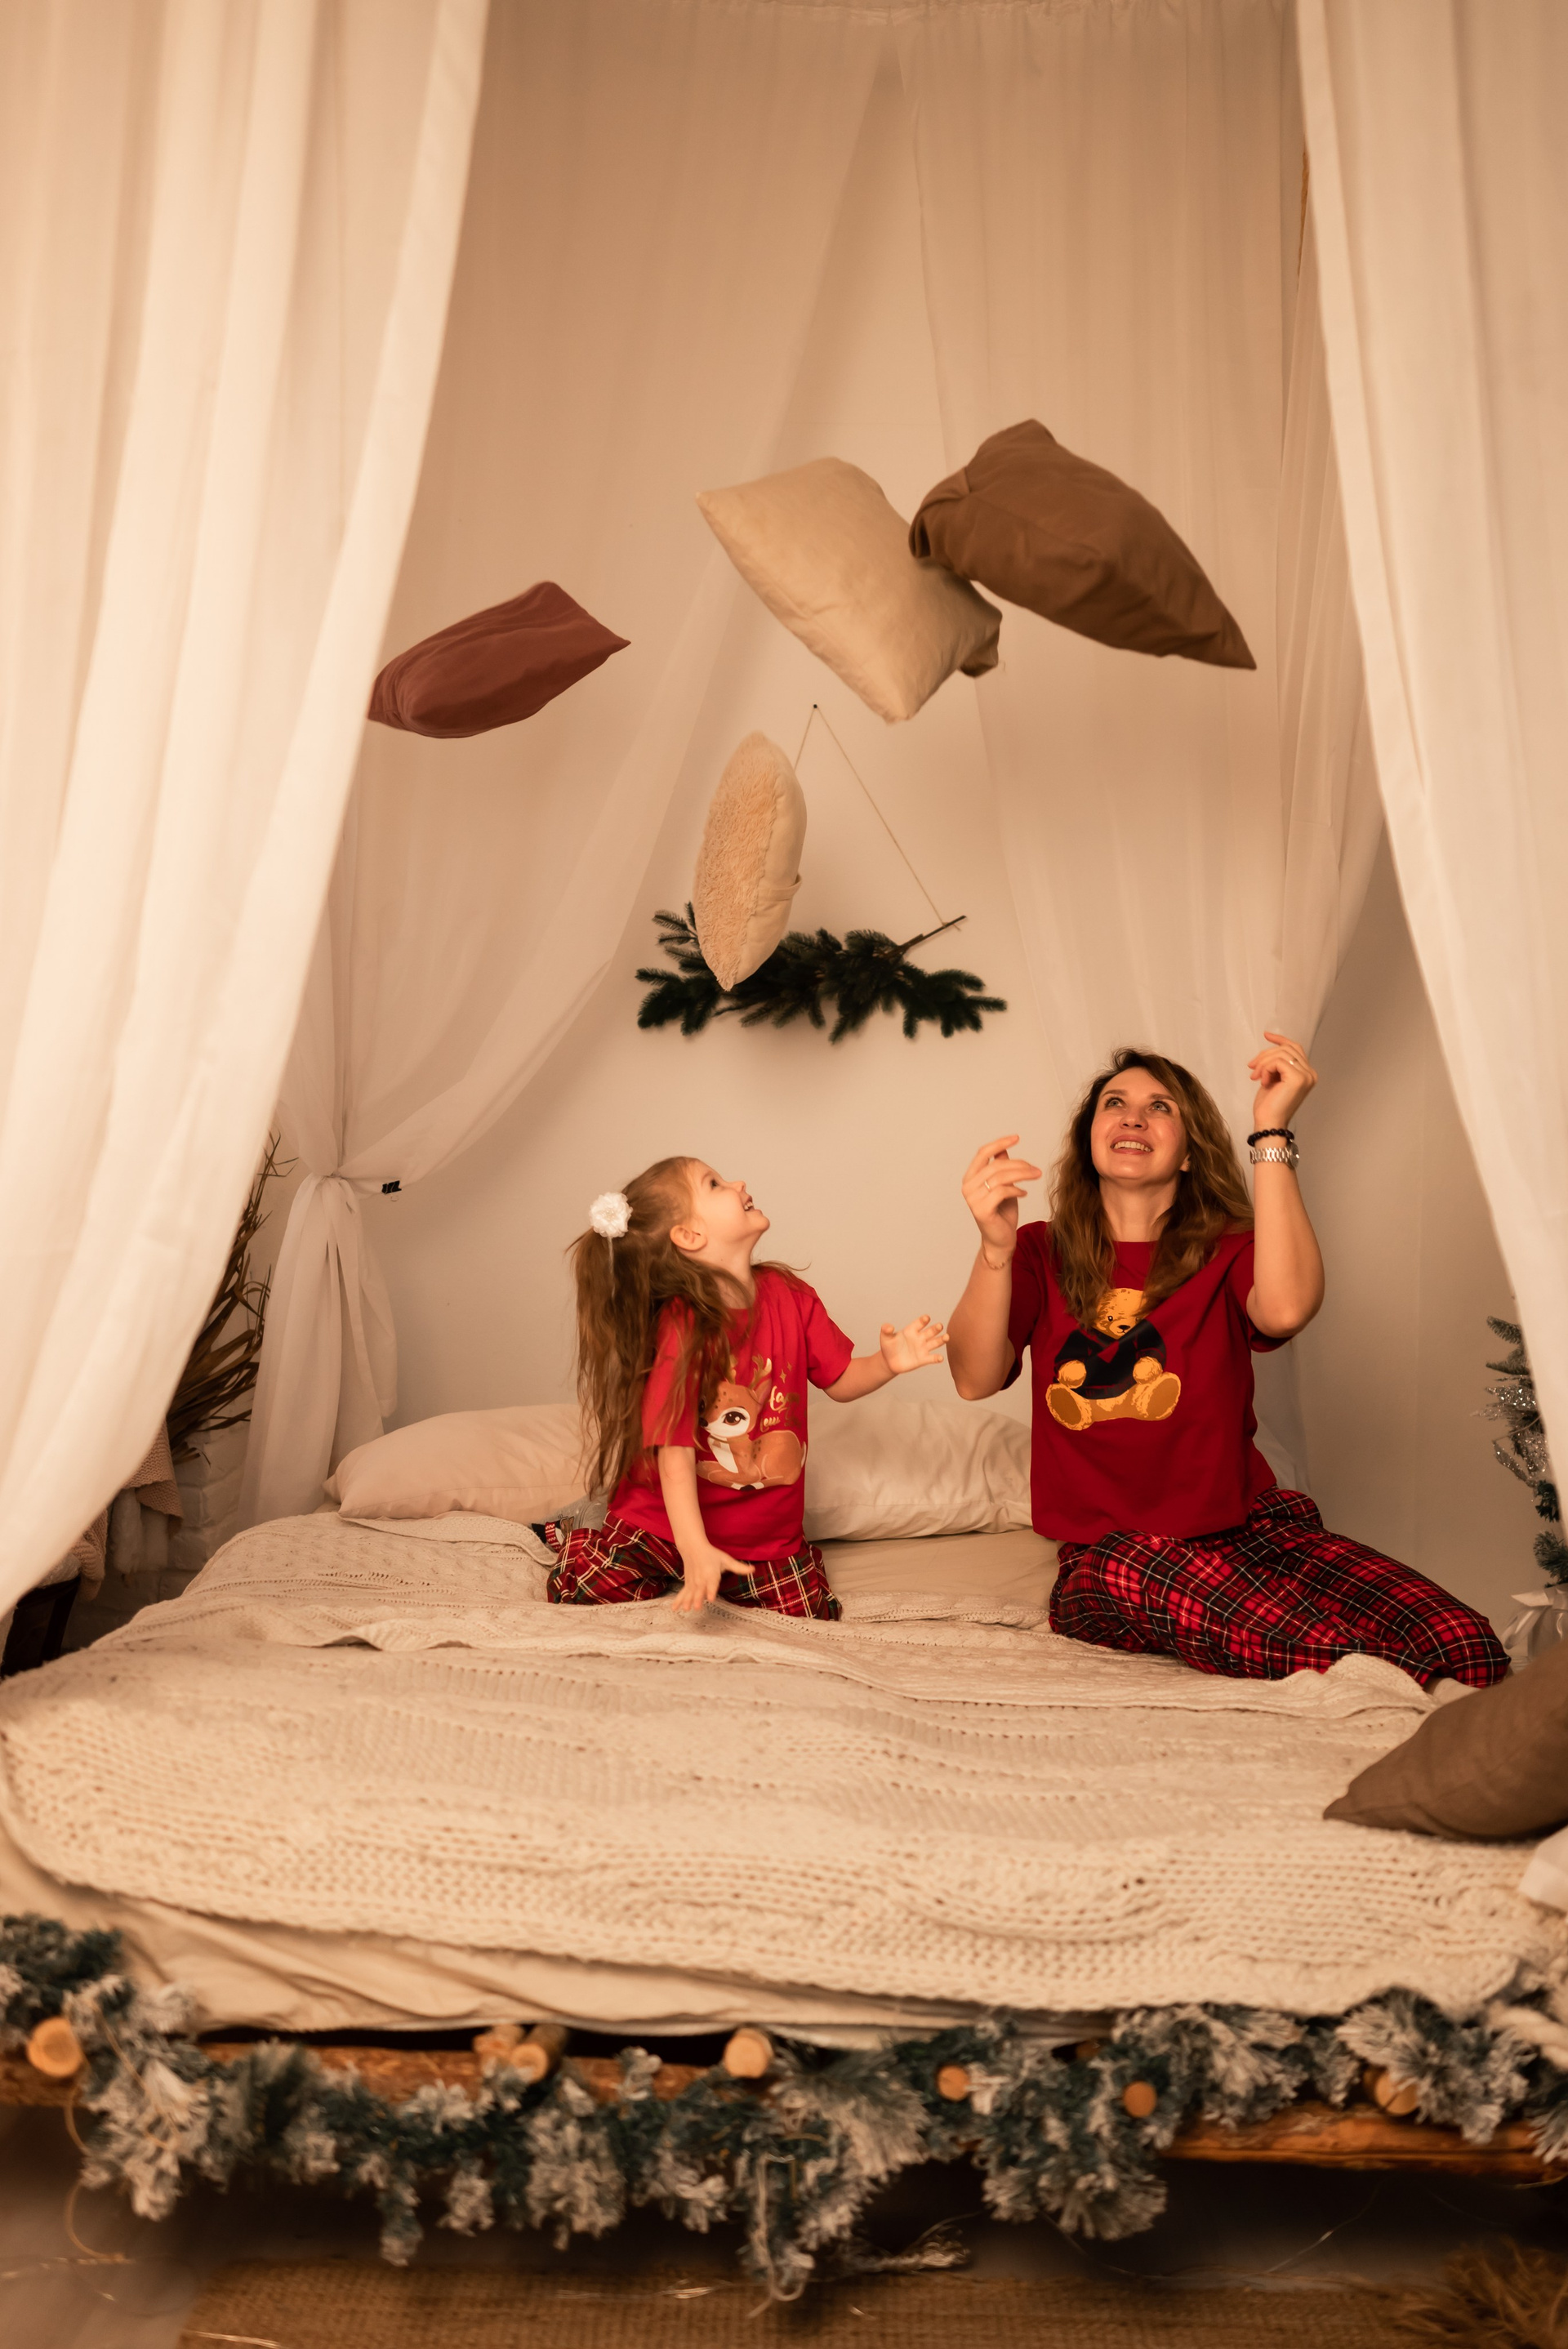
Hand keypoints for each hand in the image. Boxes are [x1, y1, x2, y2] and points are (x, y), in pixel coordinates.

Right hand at [671, 1544, 735, 1614]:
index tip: (710, 1598)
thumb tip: (753, 1570)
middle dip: (698, 1599)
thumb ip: (739, 1567)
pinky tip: (674, 1609)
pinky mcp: (687, 1584)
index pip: (712, 1583)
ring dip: (687, 1601)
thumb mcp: (726, 1560)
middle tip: (697, 1608)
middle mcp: (701, 1578)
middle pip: (699, 1590)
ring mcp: (692, 1582)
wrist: (693, 1547)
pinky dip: (678, 1600)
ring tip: (686, 1609)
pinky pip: (682, 1593)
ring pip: (690, 1592)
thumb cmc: (711, 1555)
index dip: (711, 1591)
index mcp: (711, 1573)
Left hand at [879, 1314, 948, 1375]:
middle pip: (930, 1331)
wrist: (889, 1361)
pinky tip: (940, 1358)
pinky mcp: (923, 1359)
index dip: (923, 1320)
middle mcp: (920, 1338)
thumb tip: (888, 1327)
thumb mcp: (885, 1337)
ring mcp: (922, 1348)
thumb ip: (886, 1330)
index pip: (919, 1323)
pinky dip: (936, 1358)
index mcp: (911, 1330)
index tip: (926, 1318)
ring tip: (947, 1337)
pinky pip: (931, 1358)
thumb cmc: (888, 1347)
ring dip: (941, 1340)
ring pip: (935, 1342)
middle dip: (936, 1328)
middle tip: (940, 1326)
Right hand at [961, 1135, 1040, 1261]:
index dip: (999, 1143)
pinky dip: (1016, 1190)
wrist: (1000, 1240)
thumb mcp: (1003, 1186)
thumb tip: (1003, 1150)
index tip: (1016, 1138)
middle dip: (1019, 1164)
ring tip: (1035, 1177)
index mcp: (970, 1178)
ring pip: (1001, 1177)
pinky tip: (1024, 1193)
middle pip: (996, 1165)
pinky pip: (1002, 1191)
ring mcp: (973, 1199)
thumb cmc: (1002, 1213)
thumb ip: (1000, 1168)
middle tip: (1035, 1169)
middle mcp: (968, 1187)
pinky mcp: (982, 1210)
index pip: (982, 1153)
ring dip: (1022, 1175)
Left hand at [1248, 1032, 1316, 1132]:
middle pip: (1287, 1049)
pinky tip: (1262, 1081)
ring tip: (1255, 1076)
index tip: (1266, 1035)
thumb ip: (1276, 1065)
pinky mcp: (1297, 1078)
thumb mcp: (1273, 1078)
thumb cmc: (1269, 1105)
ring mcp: (1306, 1076)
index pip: (1295, 1048)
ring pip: (1281, 1054)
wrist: (1268, 1123)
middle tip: (1252, 1067)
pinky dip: (1266, 1068)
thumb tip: (1268, 1049)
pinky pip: (1277, 1061)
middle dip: (1265, 1055)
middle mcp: (1310, 1074)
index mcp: (1307, 1074)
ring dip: (1263, 1063)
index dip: (1280, 1040)